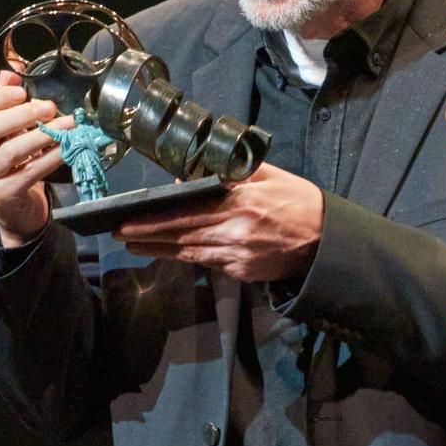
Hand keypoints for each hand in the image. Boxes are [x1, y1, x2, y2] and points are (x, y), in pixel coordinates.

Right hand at [0, 73, 70, 245]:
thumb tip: (14, 70)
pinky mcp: (0, 195)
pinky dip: (51, 157)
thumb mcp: (4, 128)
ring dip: (42, 135)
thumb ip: (5, 99)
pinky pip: (30, 172)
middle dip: (20, 114)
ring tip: (66, 126)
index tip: (21, 91)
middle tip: (48, 108)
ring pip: (10, 151)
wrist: (12, 205)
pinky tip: (66, 148)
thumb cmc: (9, 160)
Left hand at [113, 163, 323, 282]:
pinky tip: (166, 252)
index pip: (188, 212)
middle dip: (148, 235)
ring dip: (158, 249)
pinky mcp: (242, 272)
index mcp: (242, 203)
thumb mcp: (269, 175)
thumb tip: (191, 176)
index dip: (156, 219)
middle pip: (182, 234)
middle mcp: (236, 231)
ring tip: (133, 244)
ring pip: (189, 252)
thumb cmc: (298, 201)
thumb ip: (231, 173)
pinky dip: (184, 257)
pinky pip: (207, 263)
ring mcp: (238, 256)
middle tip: (120, 233)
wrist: (326, 240)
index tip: (130, 219)